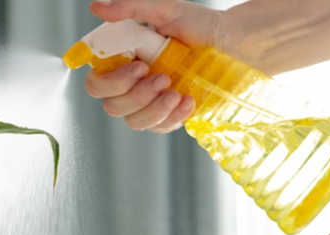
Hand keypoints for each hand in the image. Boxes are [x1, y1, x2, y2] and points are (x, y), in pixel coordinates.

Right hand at [84, 0, 230, 131]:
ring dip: (153, 109)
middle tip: (161, 77)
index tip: (137, 67)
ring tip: (175, 91)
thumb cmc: (198, 25)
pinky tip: (187, 101)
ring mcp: (149, 103)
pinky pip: (160, 127)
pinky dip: (173, 117)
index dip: (109, 81)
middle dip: (135, 95)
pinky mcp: (168, 117)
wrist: (233, 43)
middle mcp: (131, 84)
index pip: (97, 81)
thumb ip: (130, 8)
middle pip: (112, 105)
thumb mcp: (165, 10)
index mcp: (123, 60)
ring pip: (133, 121)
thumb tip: (97, 7)